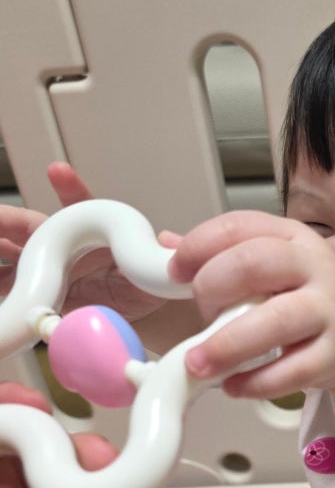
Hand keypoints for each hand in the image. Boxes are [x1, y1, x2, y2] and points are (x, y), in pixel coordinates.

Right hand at [0, 163, 171, 320]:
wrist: (133, 316)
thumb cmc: (140, 285)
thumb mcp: (150, 269)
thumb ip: (158, 253)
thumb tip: (166, 238)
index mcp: (88, 230)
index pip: (77, 205)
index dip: (69, 189)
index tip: (59, 172)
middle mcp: (62, 244)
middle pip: (26, 226)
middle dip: (4, 219)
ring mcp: (45, 268)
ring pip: (9, 252)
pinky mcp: (36, 293)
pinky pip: (10, 287)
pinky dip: (0, 285)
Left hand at [168, 210, 334, 398]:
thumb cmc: (299, 295)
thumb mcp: (266, 265)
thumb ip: (218, 255)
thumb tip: (164, 243)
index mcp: (291, 236)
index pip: (240, 226)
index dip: (199, 246)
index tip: (173, 273)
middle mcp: (314, 266)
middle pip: (257, 262)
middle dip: (213, 286)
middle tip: (196, 311)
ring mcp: (329, 311)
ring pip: (276, 321)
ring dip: (228, 345)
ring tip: (196, 363)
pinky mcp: (334, 355)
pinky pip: (292, 371)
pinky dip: (256, 382)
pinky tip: (232, 386)